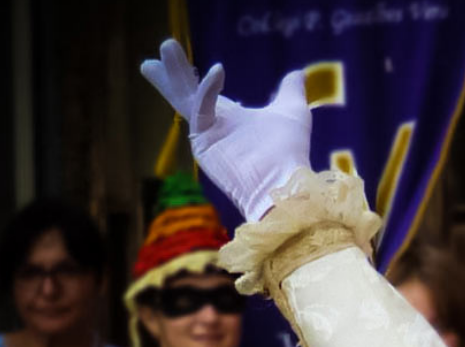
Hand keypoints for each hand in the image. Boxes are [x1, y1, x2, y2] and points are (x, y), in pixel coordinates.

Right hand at [140, 39, 310, 221]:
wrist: (285, 182)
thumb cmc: (289, 151)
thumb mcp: (292, 111)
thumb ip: (291, 90)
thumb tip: (298, 73)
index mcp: (230, 117)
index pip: (205, 91)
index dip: (196, 76)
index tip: (187, 63)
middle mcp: (214, 125)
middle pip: (187, 92)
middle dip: (174, 72)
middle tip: (165, 46)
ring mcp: (206, 135)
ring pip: (185, 98)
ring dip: (175, 73)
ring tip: (167, 46)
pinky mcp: (203, 144)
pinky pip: (201, 109)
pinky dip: (208, 89)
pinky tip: (218, 70)